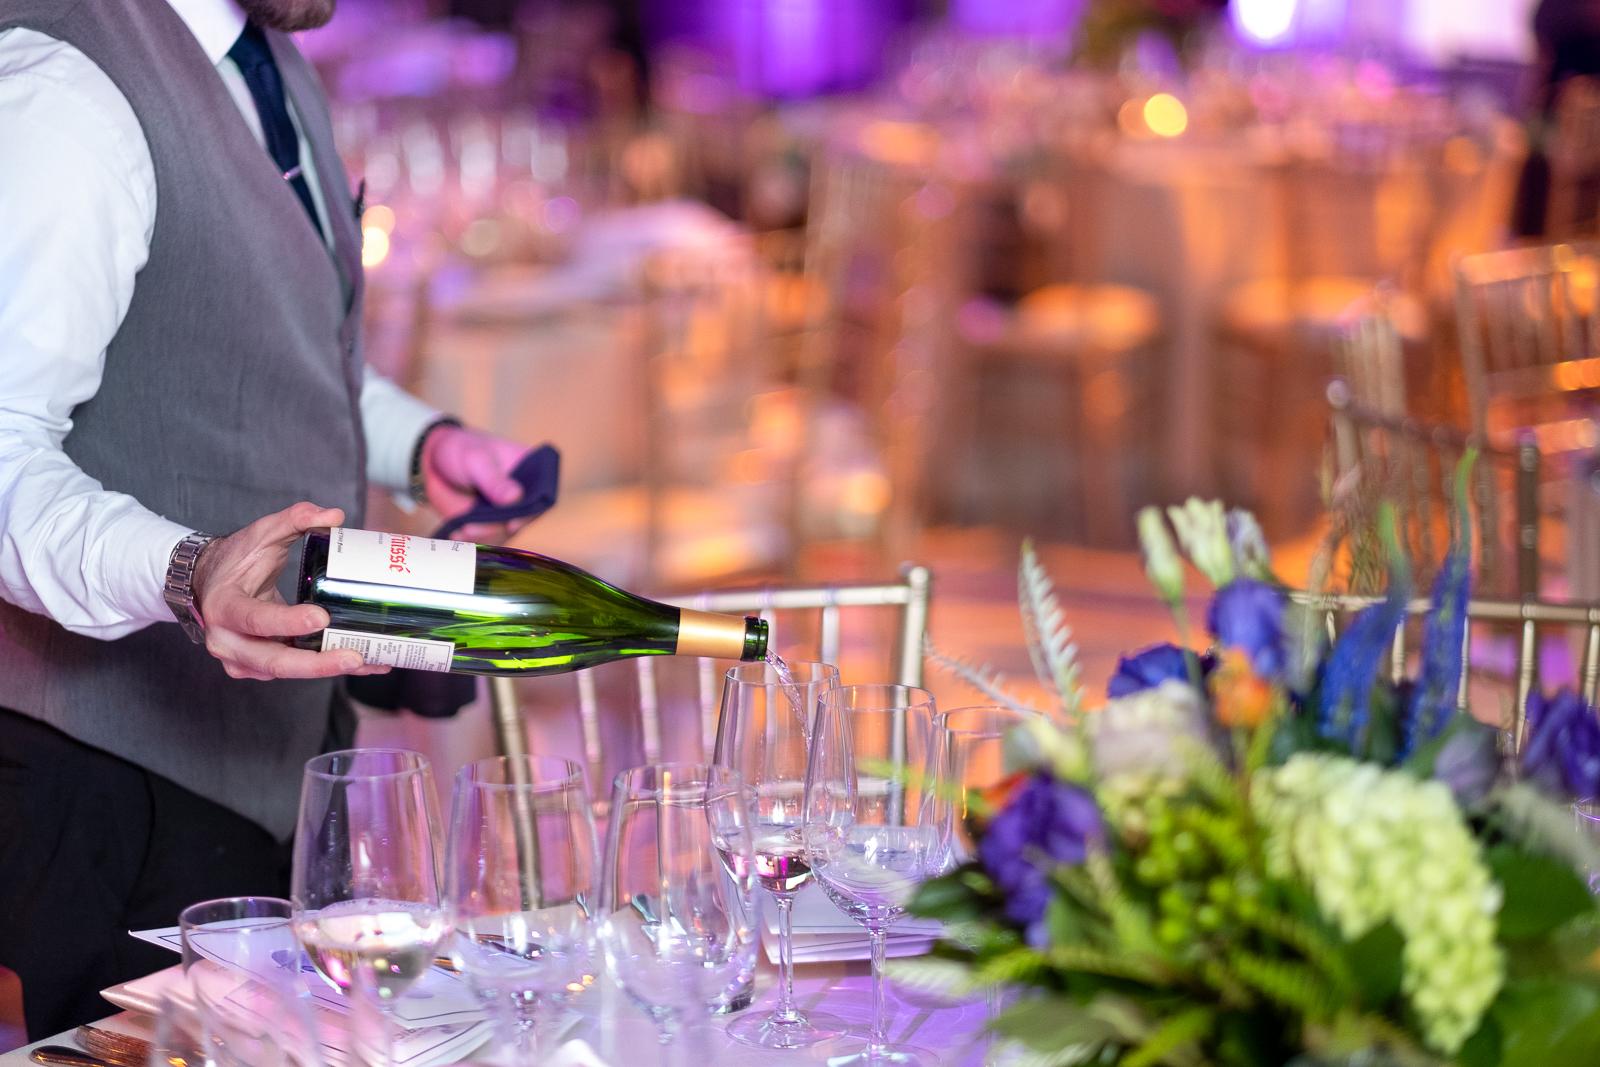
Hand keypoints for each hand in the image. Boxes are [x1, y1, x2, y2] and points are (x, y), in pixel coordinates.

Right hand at [192, 502, 390, 680]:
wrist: (210, 583)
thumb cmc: (235, 560)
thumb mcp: (261, 533)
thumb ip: (296, 519)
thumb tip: (333, 515)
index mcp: (224, 606)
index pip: (254, 619)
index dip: (287, 622)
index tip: (320, 617)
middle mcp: (227, 640)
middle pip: (273, 661)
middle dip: (316, 664)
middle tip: (354, 657)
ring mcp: (241, 658)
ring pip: (286, 671)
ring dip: (328, 670)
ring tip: (369, 662)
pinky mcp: (258, 667)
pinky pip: (293, 672)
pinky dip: (326, 669)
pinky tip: (361, 663)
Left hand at [422, 425, 530, 540]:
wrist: (432, 461)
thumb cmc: (461, 450)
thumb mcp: (476, 460)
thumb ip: (494, 480)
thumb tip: (515, 497)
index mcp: (532, 471)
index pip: (543, 495)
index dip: (532, 512)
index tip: (512, 522)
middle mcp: (524, 494)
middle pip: (524, 519)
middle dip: (501, 527)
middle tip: (475, 527)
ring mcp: (507, 510)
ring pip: (505, 532)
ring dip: (484, 535)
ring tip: (463, 528)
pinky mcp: (490, 523)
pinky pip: (487, 537)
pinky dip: (472, 539)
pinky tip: (456, 533)